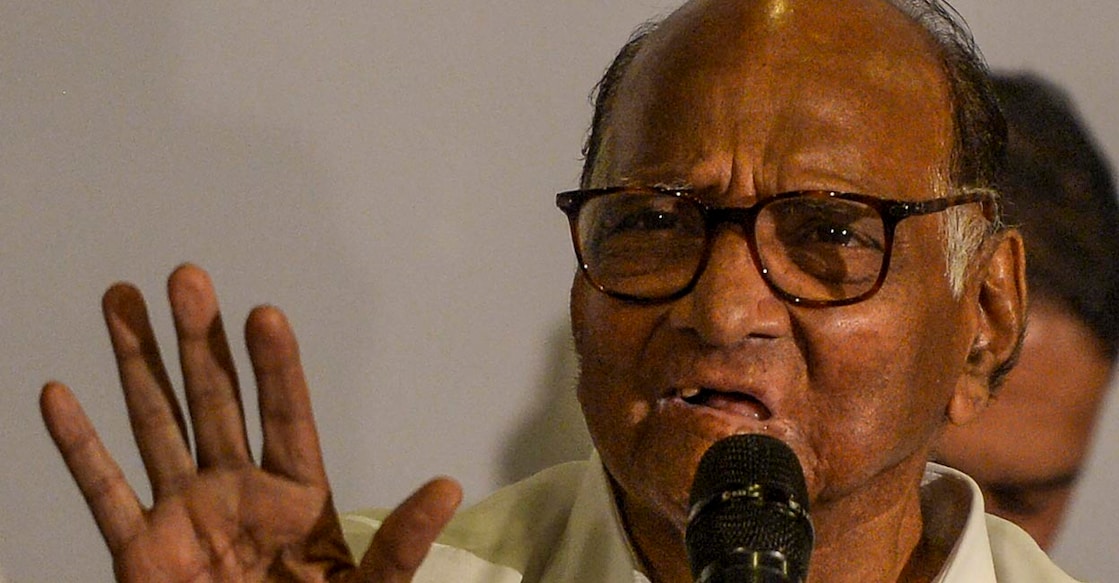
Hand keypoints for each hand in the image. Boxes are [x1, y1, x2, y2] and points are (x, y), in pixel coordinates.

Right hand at [40, 264, 461, 581]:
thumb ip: (401, 541)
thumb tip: (449, 488)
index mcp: (298, 496)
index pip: (286, 415)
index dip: (276, 366)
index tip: (264, 313)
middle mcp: (237, 490)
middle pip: (216, 401)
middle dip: (199, 339)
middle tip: (187, 275)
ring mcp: (185, 515)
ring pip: (157, 425)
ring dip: (137, 363)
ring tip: (122, 299)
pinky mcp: (138, 552)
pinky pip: (103, 492)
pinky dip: (78, 446)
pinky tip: (59, 394)